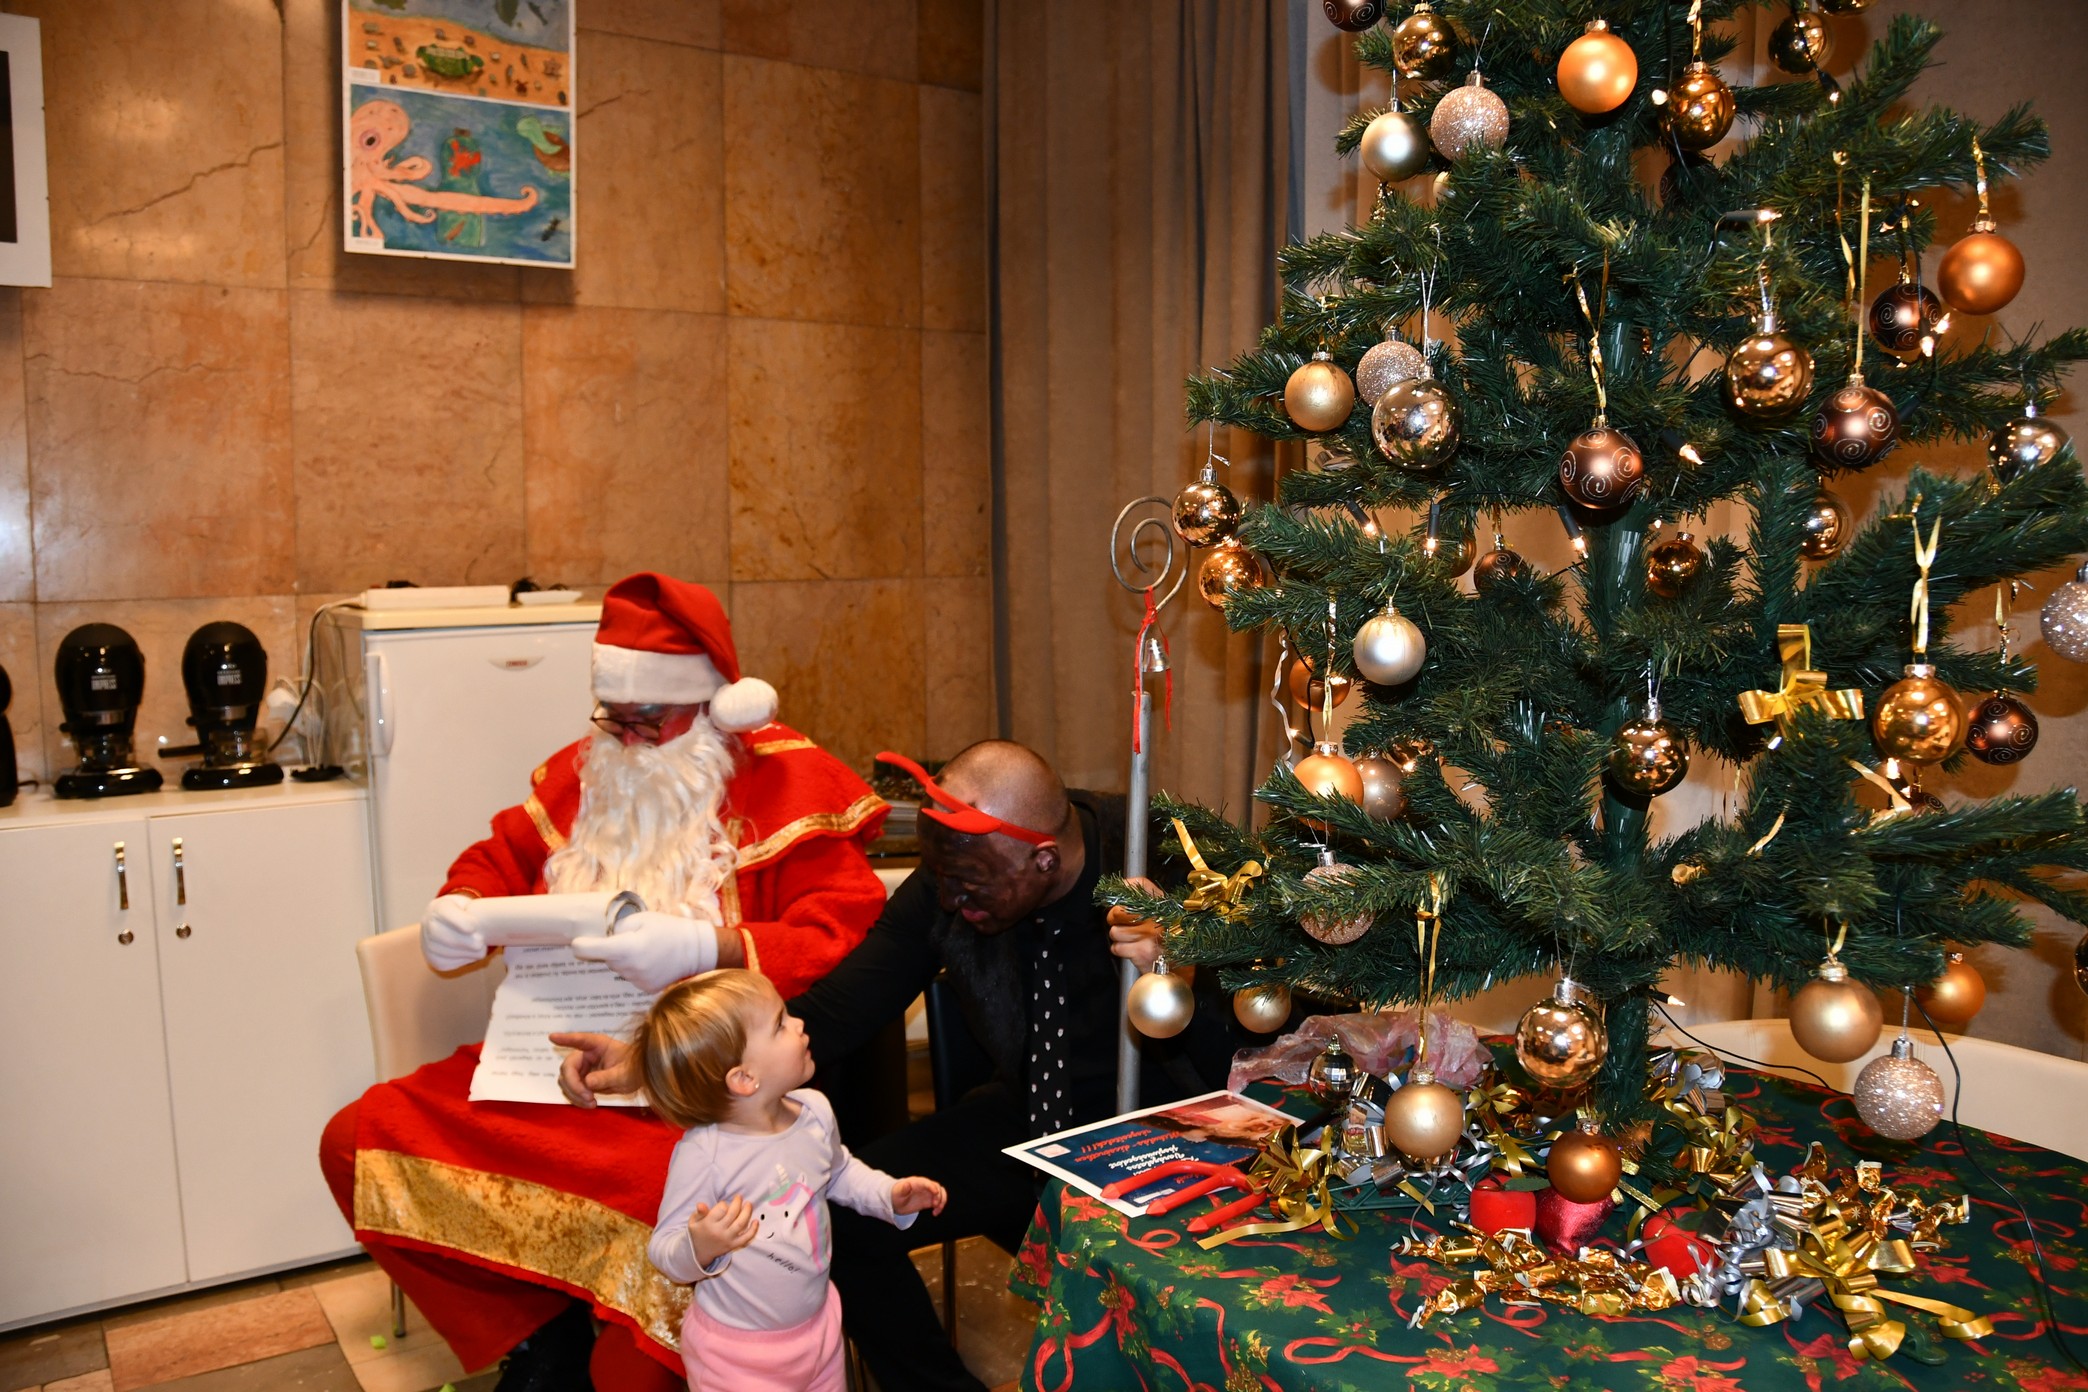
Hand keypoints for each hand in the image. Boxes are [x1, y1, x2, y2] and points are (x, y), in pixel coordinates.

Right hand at [420, 893, 488, 971]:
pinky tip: (471, 955)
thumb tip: (498, 918)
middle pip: (442, 935)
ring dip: (465, 953)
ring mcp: (427, 943)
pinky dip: (461, 961)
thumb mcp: (469, 904)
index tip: (473, 927)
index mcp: (438, 907)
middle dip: (464, 941)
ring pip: (444, 951)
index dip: (459, 921)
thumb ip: (478, 910)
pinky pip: (445, 963)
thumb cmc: (463, 913)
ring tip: (480, 951)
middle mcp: (428, 924)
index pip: (445, 913)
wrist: (446, 924)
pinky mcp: (432, 958)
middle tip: (480, 943)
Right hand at [552, 1032, 638, 1106]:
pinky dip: (577, 1099)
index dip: (565, 1039)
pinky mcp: (583, 1081)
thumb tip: (587, 1082)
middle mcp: (587, 1054)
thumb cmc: (635, 1069)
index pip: (580, 1039)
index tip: (552, 1037)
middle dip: (574, 1084)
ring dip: (574, 1095)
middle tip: (588, 1097)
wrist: (638, 1078)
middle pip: (568, 1067)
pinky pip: (572, 1090)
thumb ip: (606, 1077)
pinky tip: (590, 1105)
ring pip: (566, 1081)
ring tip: (592, 1103)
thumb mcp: (625, 1074)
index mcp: (598, 1045)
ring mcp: (583, 1068)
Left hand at [571, 909, 719, 991]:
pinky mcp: (645, 989)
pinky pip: (631, 977)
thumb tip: (600, 937)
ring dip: (624, 960)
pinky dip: (636, 970)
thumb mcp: (641, 918)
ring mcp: (637, 981)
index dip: (580, 945)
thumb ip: (616, 928)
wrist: (696, 950)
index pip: (587, 950)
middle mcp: (628, 969)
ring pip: (618, 969)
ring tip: (645, 950)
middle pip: (605, 959)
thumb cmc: (668, 928)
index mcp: (625, 948)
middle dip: (610, 950)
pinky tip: (651, 962)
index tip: (578, 942)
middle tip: (630, 939)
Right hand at [688, 1196, 758, 1267]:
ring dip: (747, 1213)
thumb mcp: (693, 1222)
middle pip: (733, 1214)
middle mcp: (719, 1232)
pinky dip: (753, 1230)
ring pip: (741, 1224)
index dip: (724, 1204)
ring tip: (748, 1204)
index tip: (723, 1204)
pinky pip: (746, 1238)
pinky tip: (756, 1221)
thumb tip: (701, 1204)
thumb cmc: (698, 1232)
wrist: (700, 1252)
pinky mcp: (733, 1245)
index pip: (721, 1209)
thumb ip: (699, 1212)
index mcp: (708, 1224)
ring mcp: (727, 1239)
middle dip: (738, 1203)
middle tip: (739, 1197)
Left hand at [891, 1176, 947, 1217]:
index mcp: (917, 1182)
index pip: (927, 1183)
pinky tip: (935, 1213)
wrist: (896, 1202)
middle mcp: (925, 1186)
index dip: (932, 1187)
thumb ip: (903, 1188)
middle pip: (937, 1187)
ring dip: (942, 1201)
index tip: (936, 1193)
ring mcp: (928, 1193)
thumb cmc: (896, 1195)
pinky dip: (940, 1207)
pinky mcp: (929, 1201)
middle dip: (939, 1195)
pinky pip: (938, 1201)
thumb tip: (907, 1184)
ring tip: (937, 1210)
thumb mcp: (898, 1193)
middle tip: (934, 1205)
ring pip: (941, 1193)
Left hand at [1106, 876, 1168, 972]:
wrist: (1180, 964)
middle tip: (1126, 924)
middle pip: (1117, 911)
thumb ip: (1141, 894)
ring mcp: (1149, 935)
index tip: (1120, 900)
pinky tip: (1135, 949)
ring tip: (1134, 939)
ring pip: (1114, 932)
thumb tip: (1120, 886)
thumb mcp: (1162, 910)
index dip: (1123, 891)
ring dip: (1120, 938)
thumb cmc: (1168, 936)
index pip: (1140, 884)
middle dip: (1115, 920)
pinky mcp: (1142, 952)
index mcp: (1164, 903)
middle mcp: (1157, 916)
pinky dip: (1122, 951)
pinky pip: (1116, 948)